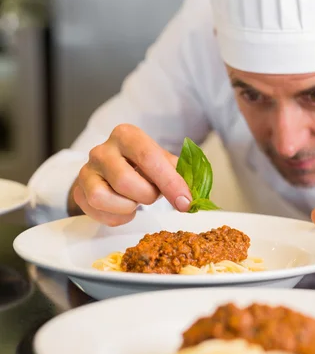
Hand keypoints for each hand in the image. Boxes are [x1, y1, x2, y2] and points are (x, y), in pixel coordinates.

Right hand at [68, 124, 191, 225]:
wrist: (112, 171)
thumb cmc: (142, 167)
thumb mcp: (163, 163)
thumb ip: (180, 174)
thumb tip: (195, 196)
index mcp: (126, 135)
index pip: (148, 157)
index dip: (170, 183)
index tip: (185, 202)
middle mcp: (102, 150)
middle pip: (125, 181)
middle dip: (146, 195)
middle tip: (152, 195)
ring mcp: (87, 171)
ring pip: (103, 197)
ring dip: (127, 207)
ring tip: (135, 201)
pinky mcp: (79, 192)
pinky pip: (97, 212)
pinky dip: (116, 218)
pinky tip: (123, 208)